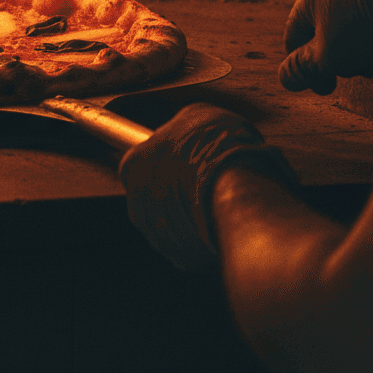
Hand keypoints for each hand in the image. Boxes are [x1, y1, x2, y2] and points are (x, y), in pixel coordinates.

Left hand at [118, 103, 298, 270]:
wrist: (239, 189)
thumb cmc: (217, 148)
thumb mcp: (198, 115)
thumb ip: (181, 128)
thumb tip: (187, 132)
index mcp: (132, 165)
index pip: (142, 162)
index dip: (167, 159)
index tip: (186, 158)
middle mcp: (136, 204)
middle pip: (154, 196)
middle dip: (175, 191)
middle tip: (205, 180)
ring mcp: (156, 234)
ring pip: (171, 224)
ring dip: (189, 216)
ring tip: (219, 202)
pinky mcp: (180, 257)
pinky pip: (191, 246)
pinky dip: (204, 238)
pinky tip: (222, 222)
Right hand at [279, 0, 372, 95]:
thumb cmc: (366, 29)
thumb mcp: (325, 57)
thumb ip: (301, 69)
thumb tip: (286, 77)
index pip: (292, 38)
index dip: (301, 66)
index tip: (321, 85)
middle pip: (325, 36)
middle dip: (339, 60)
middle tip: (354, 70)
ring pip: (353, 32)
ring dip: (362, 52)